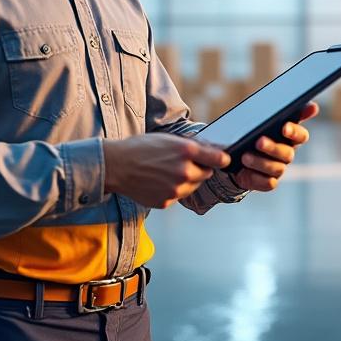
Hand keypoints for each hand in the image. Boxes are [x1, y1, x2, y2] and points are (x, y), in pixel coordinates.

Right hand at [103, 133, 229, 208]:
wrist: (116, 166)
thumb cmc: (140, 148)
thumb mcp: (168, 139)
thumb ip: (190, 147)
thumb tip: (209, 151)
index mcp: (186, 151)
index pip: (218, 159)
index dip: (222, 159)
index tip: (224, 160)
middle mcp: (184, 171)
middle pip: (206, 174)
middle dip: (199, 168)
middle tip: (183, 162)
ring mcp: (176, 189)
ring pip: (192, 186)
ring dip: (187, 180)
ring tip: (167, 171)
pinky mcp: (167, 202)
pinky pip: (178, 195)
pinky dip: (172, 190)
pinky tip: (158, 181)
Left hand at [233, 102, 317, 191]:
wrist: (235, 156)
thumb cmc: (249, 133)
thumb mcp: (253, 120)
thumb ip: (268, 113)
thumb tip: (304, 107)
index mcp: (288, 135)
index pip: (300, 135)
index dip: (294, 131)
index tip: (284, 127)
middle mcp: (287, 153)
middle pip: (288, 153)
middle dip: (273, 147)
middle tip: (259, 141)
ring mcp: (278, 168)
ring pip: (277, 168)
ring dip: (261, 162)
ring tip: (245, 157)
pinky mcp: (268, 182)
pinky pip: (268, 183)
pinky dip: (256, 177)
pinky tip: (245, 171)